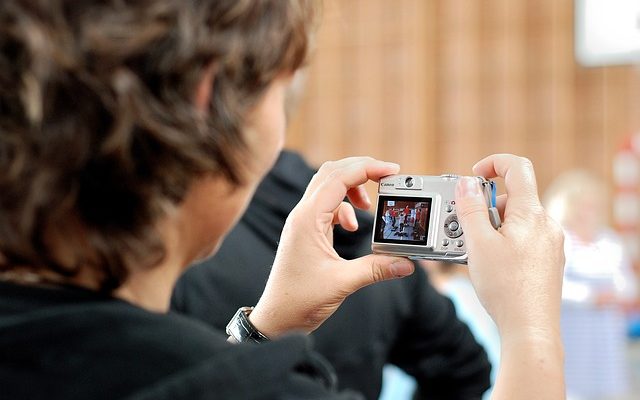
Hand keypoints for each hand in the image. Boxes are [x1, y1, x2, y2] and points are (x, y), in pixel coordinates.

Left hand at [249, 157, 414, 336]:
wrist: (276, 318)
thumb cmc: (298, 300)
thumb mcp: (342, 283)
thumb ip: (375, 269)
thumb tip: (405, 263)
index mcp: (307, 219)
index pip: (338, 177)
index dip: (367, 168)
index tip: (392, 170)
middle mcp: (303, 215)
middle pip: (332, 173)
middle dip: (361, 170)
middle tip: (387, 177)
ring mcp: (303, 222)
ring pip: (328, 187)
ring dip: (352, 189)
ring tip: (369, 207)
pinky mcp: (306, 232)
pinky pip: (327, 207)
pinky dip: (345, 208)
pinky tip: (353, 227)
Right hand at [454, 154, 565, 398]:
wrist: (530, 328)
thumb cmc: (506, 288)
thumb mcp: (478, 243)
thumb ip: (470, 208)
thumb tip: (466, 183)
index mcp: (532, 214)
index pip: (517, 168)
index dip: (493, 164)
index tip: (474, 176)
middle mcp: (547, 225)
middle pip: (512, 199)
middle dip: (485, 209)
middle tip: (466, 231)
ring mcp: (550, 244)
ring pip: (516, 222)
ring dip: (492, 229)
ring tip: (476, 253)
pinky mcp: (548, 261)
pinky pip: (523, 240)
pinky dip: (504, 243)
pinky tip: (491, 265)